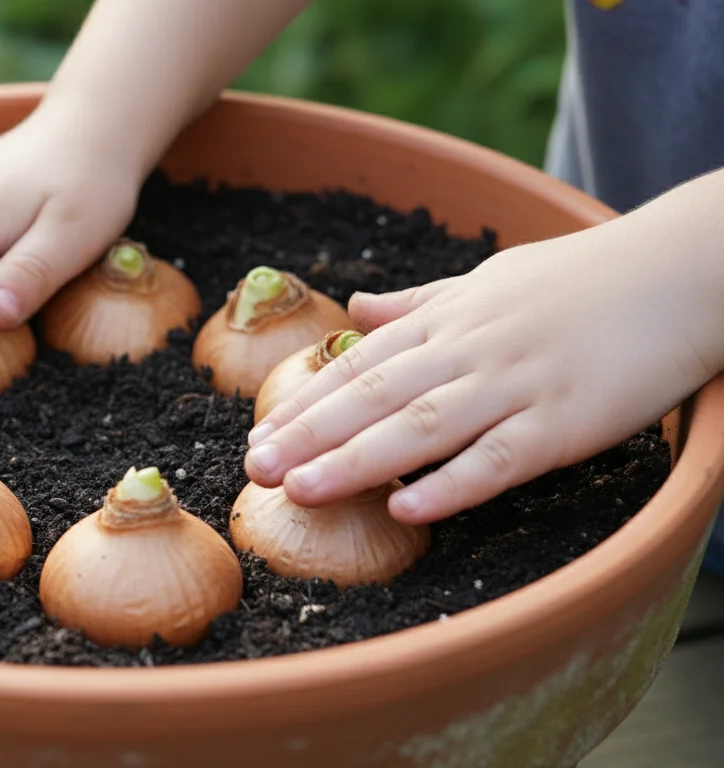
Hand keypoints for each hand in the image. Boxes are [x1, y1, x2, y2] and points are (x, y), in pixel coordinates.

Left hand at [244, 217, 723, 523]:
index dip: (308, 401)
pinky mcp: (567, 423)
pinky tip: (404, 510)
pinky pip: (500, 459)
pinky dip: (451, 484)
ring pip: (422, 428)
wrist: (684, 270)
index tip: (259, 432)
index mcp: (450, 319)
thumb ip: (420, 302)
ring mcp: (517, 386)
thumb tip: (356, 304)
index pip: (361, 363)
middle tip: (255, 468)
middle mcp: (471, 350)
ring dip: (356, 461)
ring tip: (299, 490)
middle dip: (310, 435)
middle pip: (376, 397)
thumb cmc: (582, 278)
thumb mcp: (488, 278)